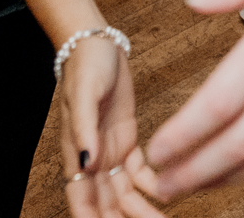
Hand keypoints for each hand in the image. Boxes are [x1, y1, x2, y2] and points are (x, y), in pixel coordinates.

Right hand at [60, 37, 165, 217]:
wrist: (99, 43)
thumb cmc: (85, 64)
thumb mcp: (84, 92)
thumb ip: (83, 128)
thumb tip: (85, 161)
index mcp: (75, 151)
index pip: (80, 198)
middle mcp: (92, 158)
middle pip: (106, 204)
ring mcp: (110, 151)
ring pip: (125, 194)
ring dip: (142, 210)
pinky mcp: (126, 141)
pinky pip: (139, 172)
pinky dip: (152, 185)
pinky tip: (168, 191)